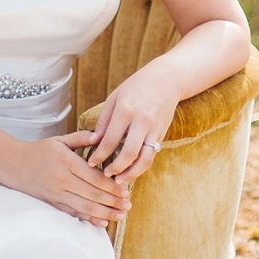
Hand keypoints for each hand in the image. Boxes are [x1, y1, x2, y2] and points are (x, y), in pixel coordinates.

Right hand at [0, 131, 131, 226]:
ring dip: (105, 213)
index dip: (112, 186)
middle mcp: (63, 180)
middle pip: (93, 194)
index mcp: (67, 162)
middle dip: (113, 201)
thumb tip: (101, 135)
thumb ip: (82, 137)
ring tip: (120, 216)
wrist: (14, 165)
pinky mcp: (53, 203)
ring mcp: (57, 194)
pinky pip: (73, 213)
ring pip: (85, 207)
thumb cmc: (40, 151)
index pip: (94, 178)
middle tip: (128, 205)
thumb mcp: (60, 140)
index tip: (125, 190)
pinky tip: (102, 222)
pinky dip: (88, 219)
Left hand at [87, 62, 179, 181]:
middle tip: (105, 175)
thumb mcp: (115, 97)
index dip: (98, 155)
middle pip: (128, 153)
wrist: (166, 79)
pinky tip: (132, 170)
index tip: (91, 163)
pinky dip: (142, 166)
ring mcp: (154, 128)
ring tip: (120, 179)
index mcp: (125, 110)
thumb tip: (94, 142)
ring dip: (131, 173)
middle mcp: (141, 121)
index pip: (109, 140)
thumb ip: (104, 121)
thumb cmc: (136, 86)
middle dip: (115, 169)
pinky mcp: (162, 134)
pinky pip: (152, 155)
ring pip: (144, 159)